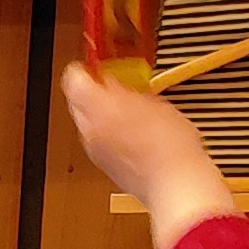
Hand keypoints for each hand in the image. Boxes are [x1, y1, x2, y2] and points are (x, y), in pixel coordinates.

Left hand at [60, 63, 240, 248]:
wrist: (175, 182)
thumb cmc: (169, 144)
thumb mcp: (152, 102)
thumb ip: (126, 90)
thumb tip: (114, 84)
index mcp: (98, 108)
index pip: (73, 79)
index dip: (84, 69)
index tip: (94, 66)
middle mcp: (89, 130)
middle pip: (76, 101)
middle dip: (92, 92)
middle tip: (115, 87)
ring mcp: (93, 149)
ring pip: (86, 122)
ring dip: (100, 113)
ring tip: (131, 111)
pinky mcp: (102, 165)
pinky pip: (97, 140)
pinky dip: (108, 132)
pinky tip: (133, 132)